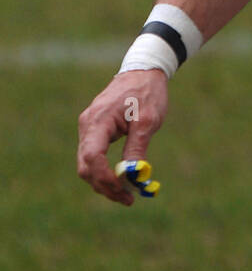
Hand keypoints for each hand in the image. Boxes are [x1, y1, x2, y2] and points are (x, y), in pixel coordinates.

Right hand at [77, 70, 168, 205]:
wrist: (143, 71)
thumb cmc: (147, 93)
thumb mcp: (148, 120)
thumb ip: (137, 148)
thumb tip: (133, 176)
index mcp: (98, 120)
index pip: (91, 156)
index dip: (104, 177)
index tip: (124, 190)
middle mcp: (87, 125)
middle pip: (85, 166)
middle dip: (104, 186)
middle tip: (128, 199)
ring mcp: (88, 128)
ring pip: (87, 164)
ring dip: (104, 182)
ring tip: (128, 195)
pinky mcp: (94, 130)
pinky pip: (93, 156)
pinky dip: (104, 171)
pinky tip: (121, 181)